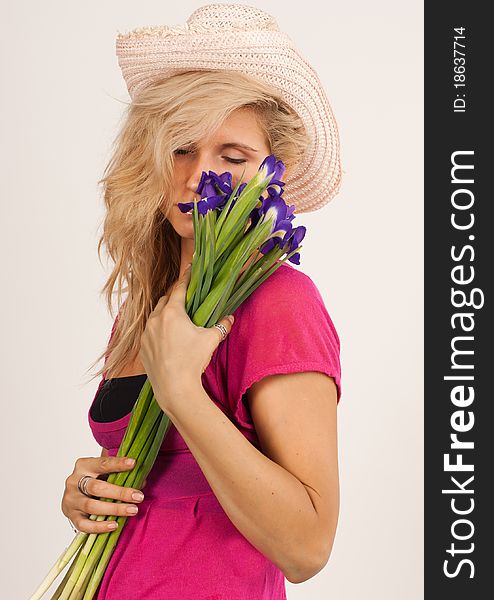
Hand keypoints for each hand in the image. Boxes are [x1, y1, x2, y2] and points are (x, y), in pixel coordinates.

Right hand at [61, 455, 146, 533]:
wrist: (74, 493)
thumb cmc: (94, 479)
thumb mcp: (104, 472)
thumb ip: (120, 475)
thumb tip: (141, 483)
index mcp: (83, 465)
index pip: (102, 464)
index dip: (118, 464)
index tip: (133, 464)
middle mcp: (74, 482)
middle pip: (97, 488)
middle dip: (120, 493)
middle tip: (138, 496)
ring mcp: (71, 500)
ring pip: (92, 506)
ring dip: (114, 509)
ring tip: (132, 510)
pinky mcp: (71, 516)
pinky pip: (84, 525)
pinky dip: (100, 526)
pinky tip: (114, 525)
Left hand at [138, 263, 234, 409]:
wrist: (174, 387)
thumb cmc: (192, 361)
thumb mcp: (211, 340)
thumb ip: (221, 326)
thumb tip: (230, 319)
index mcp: (172, 313)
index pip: (179, 289)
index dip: (185, 278)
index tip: (189, 269)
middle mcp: (156, 319)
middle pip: (165, 300)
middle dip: (174, 296)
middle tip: (185, 296)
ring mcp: (146, 333)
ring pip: (155, 315)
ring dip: (164, 313)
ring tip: (176, 317)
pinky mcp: (142, 347)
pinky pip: (149, 331)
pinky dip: (157, 329)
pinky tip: (166, 336)